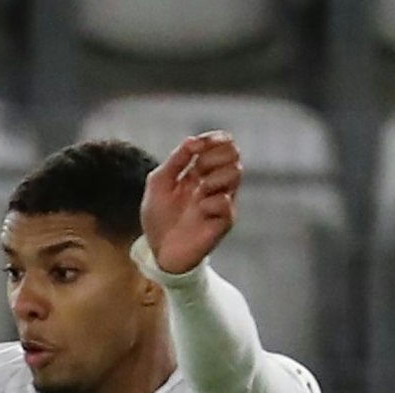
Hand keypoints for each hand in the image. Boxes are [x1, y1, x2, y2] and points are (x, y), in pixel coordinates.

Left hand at [141, 131, 241, 275]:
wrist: (159, 251)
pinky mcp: (225, 220)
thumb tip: (193, 140)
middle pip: (233, 154)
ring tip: (199, 192)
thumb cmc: (159, 218)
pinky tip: (200, 211)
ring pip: (235, 173)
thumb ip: (175, 160)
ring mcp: (223, 200)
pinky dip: (210, 202)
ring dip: (213, 178)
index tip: (198, 145)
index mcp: (200, 171)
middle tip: (197, 170)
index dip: (214, 139)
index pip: (220, 145)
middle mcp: (215, 183)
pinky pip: (226, 202)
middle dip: (214, 156)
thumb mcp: (159, 183)